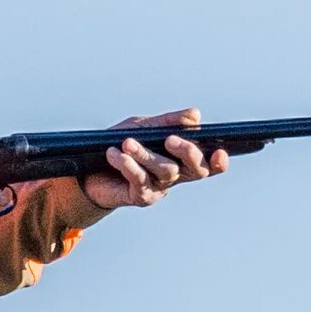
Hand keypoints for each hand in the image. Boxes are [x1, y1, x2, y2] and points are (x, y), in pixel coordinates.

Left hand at [83, 108, 226, 208]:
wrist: (90, 168)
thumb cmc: (121, 144)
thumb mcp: (144, 126)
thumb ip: (169, 121)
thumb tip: (196, 115)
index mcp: (182, 158)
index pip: (209, 163)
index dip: (219, 162)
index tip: (219, 152)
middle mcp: (176, 175)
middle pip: (195, 169)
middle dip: (187, 152)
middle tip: (170, 139)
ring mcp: (160, 188)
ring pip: (165, 171)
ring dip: (146, 154)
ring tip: (127, 143)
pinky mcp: (141, 197)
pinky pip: (140, 180)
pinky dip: (127, 164)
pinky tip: (114, 154)